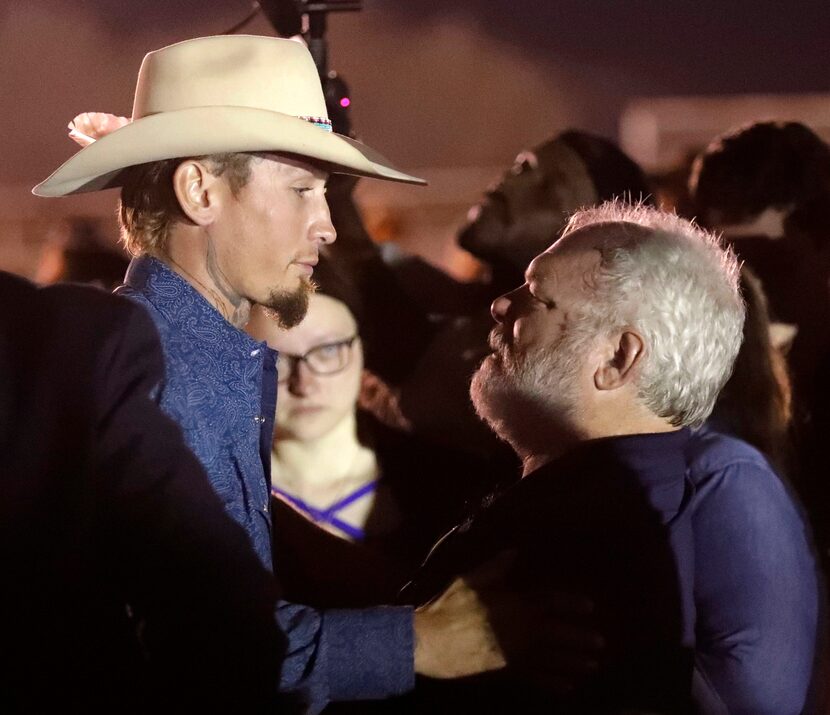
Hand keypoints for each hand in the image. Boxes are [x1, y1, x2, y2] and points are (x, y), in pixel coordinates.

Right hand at [414, 550, 604, 693]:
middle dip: (580, 639)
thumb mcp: (472, 579)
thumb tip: (514, 552)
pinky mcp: (506, 670)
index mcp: (516, 605)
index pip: (550, 601)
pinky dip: (552, 684)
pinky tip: (567, 687)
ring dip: (573, 663)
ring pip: (551, 659)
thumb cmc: (450, 606)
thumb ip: (497, 567)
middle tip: (601, 643)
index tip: (591, 606)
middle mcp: (521, 631)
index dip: (571, 603)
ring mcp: (515, 654)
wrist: (432, 641)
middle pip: (558, 634)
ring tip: (592, 666)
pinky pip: (534, 679)